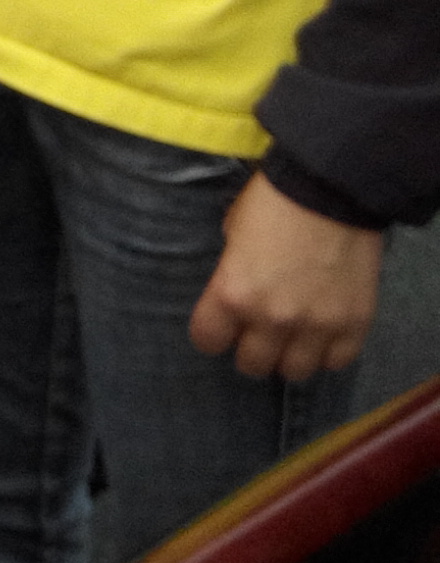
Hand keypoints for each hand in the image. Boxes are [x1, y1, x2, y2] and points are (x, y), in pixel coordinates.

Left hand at [190, 172, 382, 381]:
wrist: (331, 191)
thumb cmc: (273, 203)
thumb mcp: (233, 235)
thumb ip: (232, 272)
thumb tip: (237, 290)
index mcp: (232, 294)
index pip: (207, 340)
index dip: (212, 334)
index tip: (220, 328)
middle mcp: (271, 318)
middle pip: (252, 364)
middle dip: (250, 349)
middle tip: (257, 334)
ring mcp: (316, 326)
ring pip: (295, 372)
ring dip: (289, 356)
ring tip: (291, 339)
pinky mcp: (354, 325)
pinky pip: (336, 362)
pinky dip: (327, 353)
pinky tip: (322, 336)